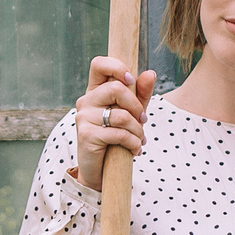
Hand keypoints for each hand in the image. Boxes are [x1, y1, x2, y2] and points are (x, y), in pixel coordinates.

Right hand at [73, 55, 156, 190]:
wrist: (100, 170)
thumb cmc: (116, 137)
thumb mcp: (132, 113)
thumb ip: (140, 94)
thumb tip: (150, 73)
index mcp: (95, 91)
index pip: (99, 64)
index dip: (116, 67)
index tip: (131, 80)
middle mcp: (86, 101)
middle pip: (116, 88)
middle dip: (136, 106)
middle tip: (142, 120)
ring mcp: (84, 117)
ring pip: (121, 114)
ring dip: (137, 130)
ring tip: (139, 139)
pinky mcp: (86, 135)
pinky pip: (119, 133)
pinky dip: (133, 143)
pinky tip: (135, 150)